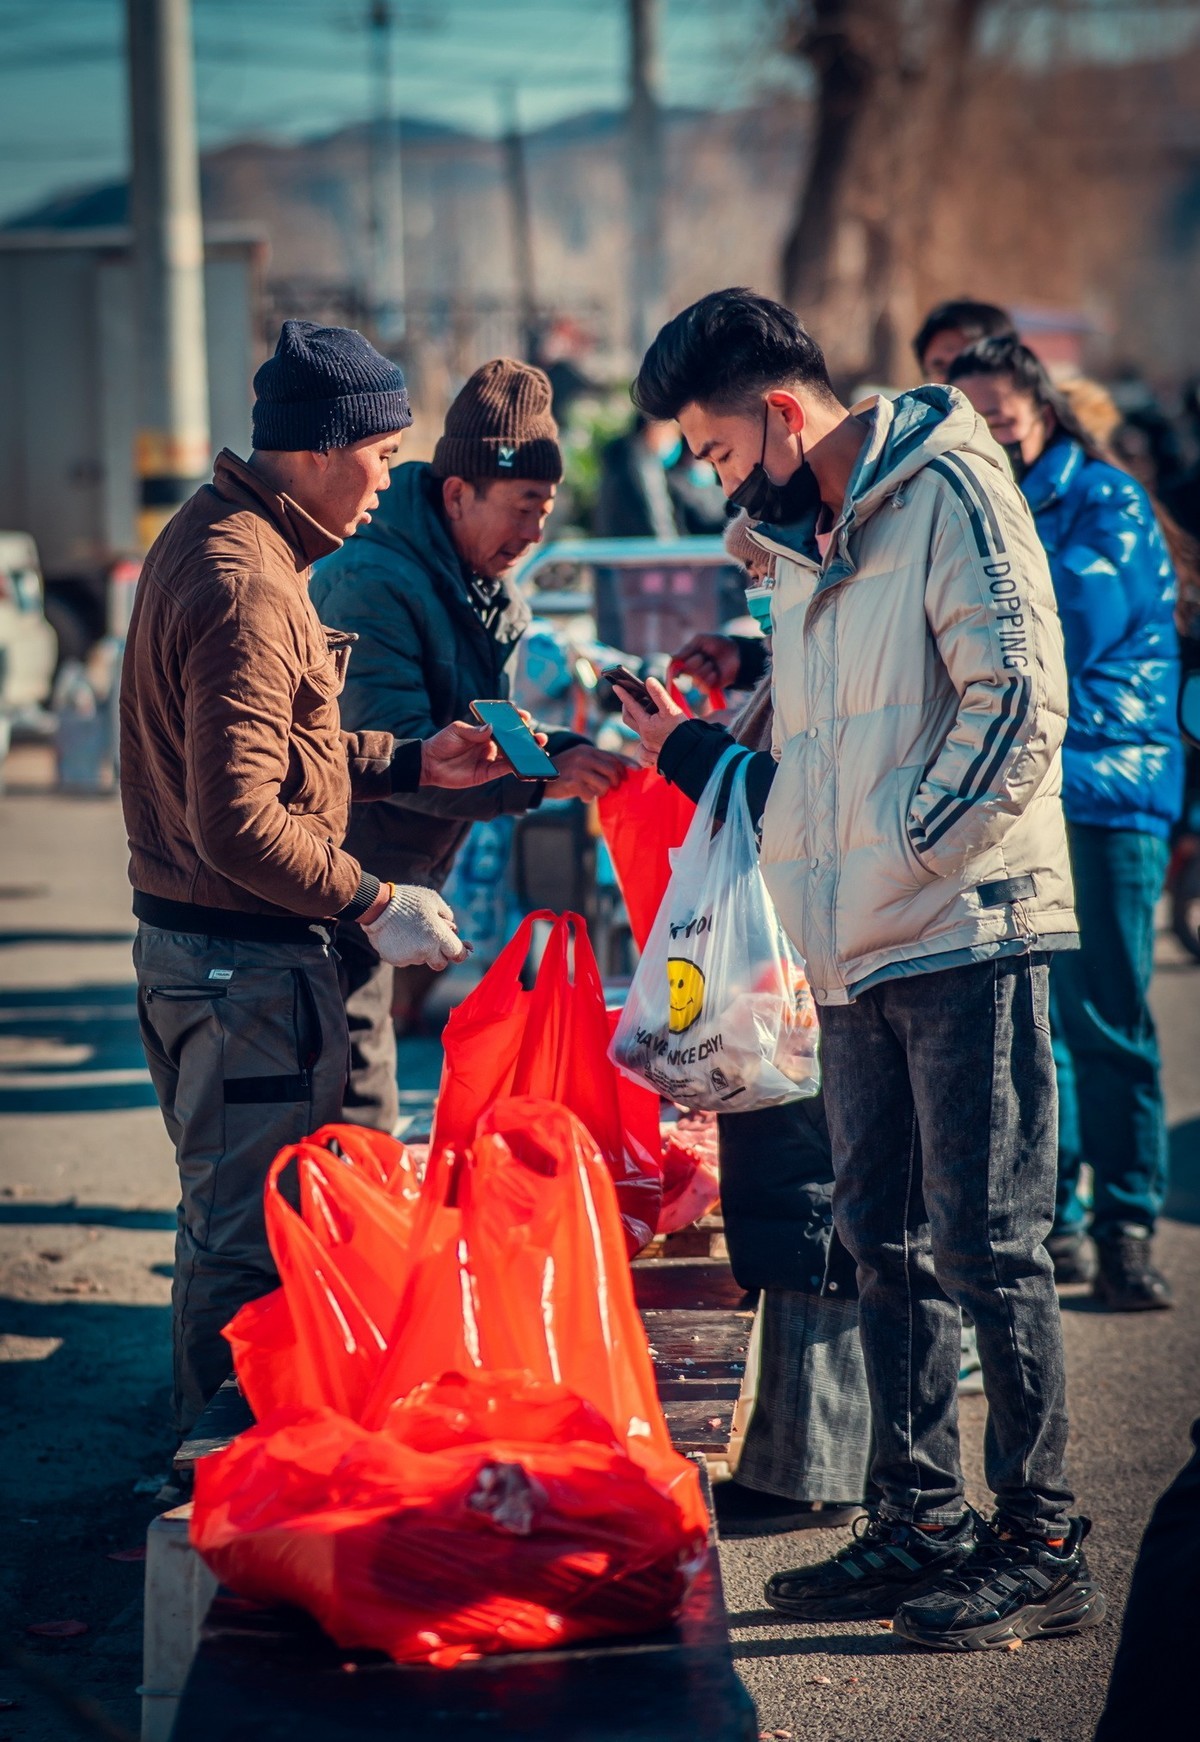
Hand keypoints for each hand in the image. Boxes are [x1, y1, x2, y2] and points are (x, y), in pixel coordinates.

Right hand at [360, 884, 468, 969]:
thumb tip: (453, 929)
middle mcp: (425, 951)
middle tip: (433, 940)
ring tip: (409, 929)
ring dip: (420, 949)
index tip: (464, 949)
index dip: (462, 952)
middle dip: (440, 954)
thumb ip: (447, 916)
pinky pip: (405, 959)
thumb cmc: (408, 900)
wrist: (377, 906)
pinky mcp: (395, 960)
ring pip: (421, 959)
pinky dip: (405, 951)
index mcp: (438, 936)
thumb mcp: (433, 900)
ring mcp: (409, 957)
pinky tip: (398, 935)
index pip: (458, 954)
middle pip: (440, 964)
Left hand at [419, 714, 546, 787]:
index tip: (525, 717)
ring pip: (513, 756)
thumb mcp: (457, 731)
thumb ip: (475, 731)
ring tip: (538, 751)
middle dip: (528, 739)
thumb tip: (492, 727)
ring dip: (526, 754)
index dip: (516, 720)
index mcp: (484, 731)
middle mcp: (490, 744)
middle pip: (513, 741)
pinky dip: (515, 768)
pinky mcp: (487, 773)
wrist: (429, 763)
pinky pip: (504, 770)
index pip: (504, 724)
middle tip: (539, 737)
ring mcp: (490, 758)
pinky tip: (523, 765)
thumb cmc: (442, 742)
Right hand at [543, 743, 630, 801]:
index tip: (638, 770)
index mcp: (588, 750)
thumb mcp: (580, 761)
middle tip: (611, 788)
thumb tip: (622, 773)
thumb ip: (598, 764)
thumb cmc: (564, 772)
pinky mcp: (574, 782)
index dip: (628, 764)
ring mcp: (579, 769)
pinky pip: (591, 794)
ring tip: (593, 792)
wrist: (539, 778)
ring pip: (604, 784)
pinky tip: (581, 796)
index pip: (614, 756)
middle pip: (613, 771)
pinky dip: (588, 798)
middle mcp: (584, 757)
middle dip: (615, 782)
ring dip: (601, 792)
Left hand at [613, 676, 686, 768]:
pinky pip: (643, 732)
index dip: (623, 695)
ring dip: (635, 715)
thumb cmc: (681, 730)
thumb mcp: (671, 709)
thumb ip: (659, 694)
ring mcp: (648, 742)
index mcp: (646, 725)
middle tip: (628, 696)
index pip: (631, 706)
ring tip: (640, 704)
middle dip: (626, 706)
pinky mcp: (654, 746)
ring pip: (635, 725)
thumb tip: (648, 680)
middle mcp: (644, 734)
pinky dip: (643, 722)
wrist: (690, 750)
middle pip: (628, 718)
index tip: (616, 686)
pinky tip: (651, 718)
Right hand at [671, 633, 740, 690]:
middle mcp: (691, 671)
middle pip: (685, 670)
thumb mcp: (700, 640)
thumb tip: (671, 659)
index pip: (674, 666)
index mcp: (686, 659)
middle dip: (695, 661)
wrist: (737, 653)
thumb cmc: (718, 644)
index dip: (673, 668)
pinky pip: (704, 687)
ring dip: (706, 669)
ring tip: (713, 664)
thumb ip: (686, 649)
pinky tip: (716, 673)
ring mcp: (699, 680)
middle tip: (704, 656)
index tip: (674, 668)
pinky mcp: (709, 688)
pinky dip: (711, 678)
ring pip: (695, 679)